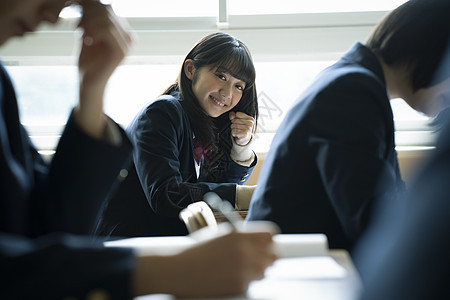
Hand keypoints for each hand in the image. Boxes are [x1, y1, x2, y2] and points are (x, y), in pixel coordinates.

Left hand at [73, 0, 132, 137]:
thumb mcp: (88, 34)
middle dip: (88, 13)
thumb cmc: (88, 60)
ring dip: (88, 22)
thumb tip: (89, 2)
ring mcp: (126, 45)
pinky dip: (92, 30)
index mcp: (123, 31)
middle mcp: (128, 37)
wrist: (89, 82)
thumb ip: (91, 20)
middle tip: (77, 25)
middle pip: (108, 11)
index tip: (77, 15)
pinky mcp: (120, 52)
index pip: (108, 9)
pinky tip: (85, 39)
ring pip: (107, 19)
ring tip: (79, 30)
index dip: (90, 7)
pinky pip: (107, 31)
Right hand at [133, 222, 277, 297]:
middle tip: (258, 257)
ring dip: (256, 270)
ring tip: (238, 268)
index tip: (267, 243)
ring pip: (265, 271)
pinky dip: (244, 281)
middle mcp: (243, 251)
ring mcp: (243, 270)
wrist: (178, 270)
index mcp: (238, 235)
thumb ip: (242, 236)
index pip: (271, 235)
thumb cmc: (196, 251)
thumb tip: (261, 240)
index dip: (269, 239)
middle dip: (267, 255)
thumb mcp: (219, 235)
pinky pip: (252, 283)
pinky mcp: (239, 286)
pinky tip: (229, 276)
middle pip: (274, 254)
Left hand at [229, 111, 254, 145]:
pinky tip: (237, 135)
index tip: (238, 122)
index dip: (235, 118)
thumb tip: (231, 116)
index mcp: (250, 118)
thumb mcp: (239, 120)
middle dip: (233, 124)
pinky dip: (233, 133)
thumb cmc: (241, 128)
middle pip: (234, 120)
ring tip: (237, 131)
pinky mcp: (245, 134)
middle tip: (238, 128)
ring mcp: (248, 128)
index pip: (237, 114)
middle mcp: (250, 123)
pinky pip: (233, 131)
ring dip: (233, 129)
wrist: (245, 139)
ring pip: (233, 125)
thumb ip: (234, 116)